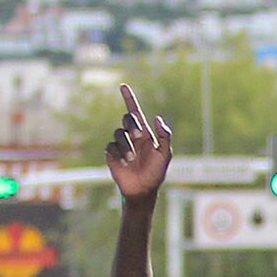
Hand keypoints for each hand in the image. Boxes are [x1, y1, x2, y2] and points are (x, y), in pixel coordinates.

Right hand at [105, 84, 173, 198]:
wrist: (143, 190)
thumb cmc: (156, 172)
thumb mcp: (165, 154)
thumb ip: (165, 136)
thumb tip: (157, 118)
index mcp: (145, 133)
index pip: (135, 112)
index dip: (129, 99)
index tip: (123, 86)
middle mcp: (132, 136)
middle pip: (127, 119)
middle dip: (132, 125)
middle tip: (139, 136)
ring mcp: (121, 145)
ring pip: (118, 133)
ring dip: (126, 145)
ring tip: (132, 158)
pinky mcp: (112, 154)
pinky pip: (111, 146)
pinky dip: (118, 153)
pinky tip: (124, 163)